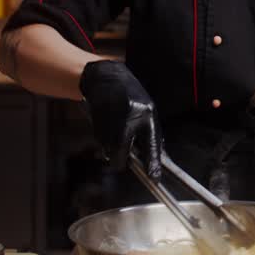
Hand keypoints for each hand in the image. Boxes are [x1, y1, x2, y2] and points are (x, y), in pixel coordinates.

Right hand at [79, 60, 162, 177]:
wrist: (106, 77)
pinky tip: (107, 123)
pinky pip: (100, 142)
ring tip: (114, 128)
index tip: (154, 178)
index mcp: (147, 115)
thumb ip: (152, 135)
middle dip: (120, 159)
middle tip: (121, 155)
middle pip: (121, 156)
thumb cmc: (131, 95)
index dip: (152, 163)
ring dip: (110, 147)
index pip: (151, 144)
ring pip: (108, 150)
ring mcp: (111, 121)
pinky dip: (103, 139)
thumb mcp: (148, 111)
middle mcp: (130, 119)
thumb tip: (157, 159)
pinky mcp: (97, 122)